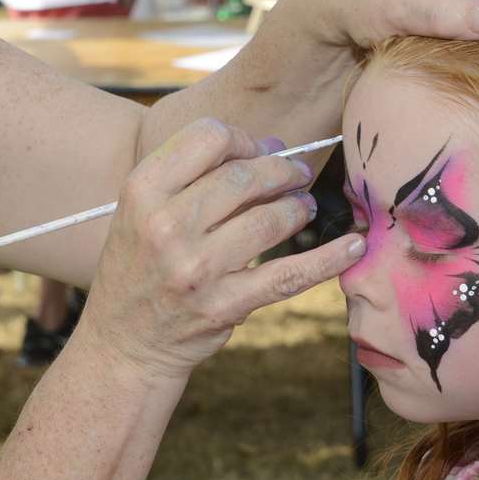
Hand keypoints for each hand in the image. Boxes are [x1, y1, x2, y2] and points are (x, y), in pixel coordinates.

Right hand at [73, 118, 364, 384]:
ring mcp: (195, 269)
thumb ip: (191, 176)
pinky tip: (354, 246)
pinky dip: (328, 258)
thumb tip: (270, 148)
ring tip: (303, 208)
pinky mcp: (224, 305)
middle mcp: (165, 226)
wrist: (125, 342)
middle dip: (281, 171)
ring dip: (298, 208)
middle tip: (296, 175)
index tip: (260, 151)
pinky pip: (288, 274)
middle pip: (245, 176)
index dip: (244, 138)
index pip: (208, 137)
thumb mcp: (142, 212)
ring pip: (270, 220)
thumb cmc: (140, 266)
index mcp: (142, 191)